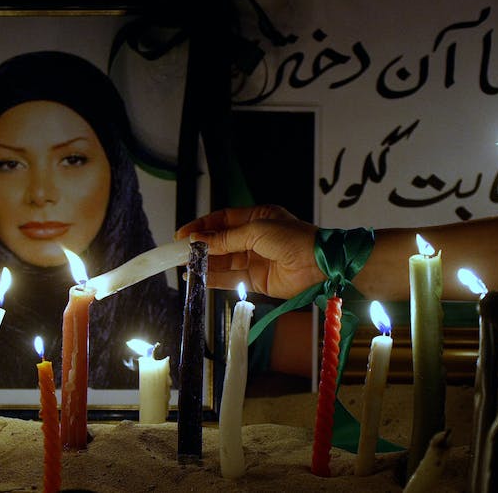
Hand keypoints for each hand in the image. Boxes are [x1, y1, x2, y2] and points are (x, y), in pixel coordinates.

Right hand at [174, 205, 325, 298]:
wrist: (318, 265)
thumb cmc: (293, 238)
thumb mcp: (255, 231)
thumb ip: (225, 239)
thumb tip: (198, 240)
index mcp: (257, 217)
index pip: (222, 220)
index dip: (201, 227)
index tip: (182, 235)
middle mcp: (254, 238)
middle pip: (221, 242)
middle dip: (201, 246)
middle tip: (179, 252)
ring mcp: (255, 259)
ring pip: (224, 261)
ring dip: (205, 264)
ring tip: (185, 266)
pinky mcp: (257, 280)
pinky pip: (231, 279)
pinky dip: (214, 279)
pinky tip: (199, 278)